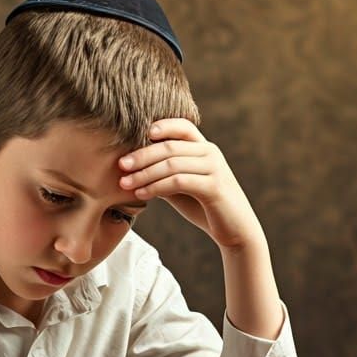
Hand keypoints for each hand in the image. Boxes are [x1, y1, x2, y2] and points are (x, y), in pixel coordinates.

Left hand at [118, 119, 263, 250]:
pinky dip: (156, 186)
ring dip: (145, 173)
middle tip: (120, 165)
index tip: (135, 136)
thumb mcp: (181, 187)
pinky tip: (141, 194)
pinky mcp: (214, 187)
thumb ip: (163, 174)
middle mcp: (211, 153)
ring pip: (172, 164)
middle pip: (170, 146)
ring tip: (125, 183)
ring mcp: (214, 168)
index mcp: (204, 148)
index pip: (182, 127)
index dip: (160, 126)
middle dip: (142, 155)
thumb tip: (132, 168)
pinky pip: (179, 181)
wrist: (236, 230)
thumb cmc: (205, 207)